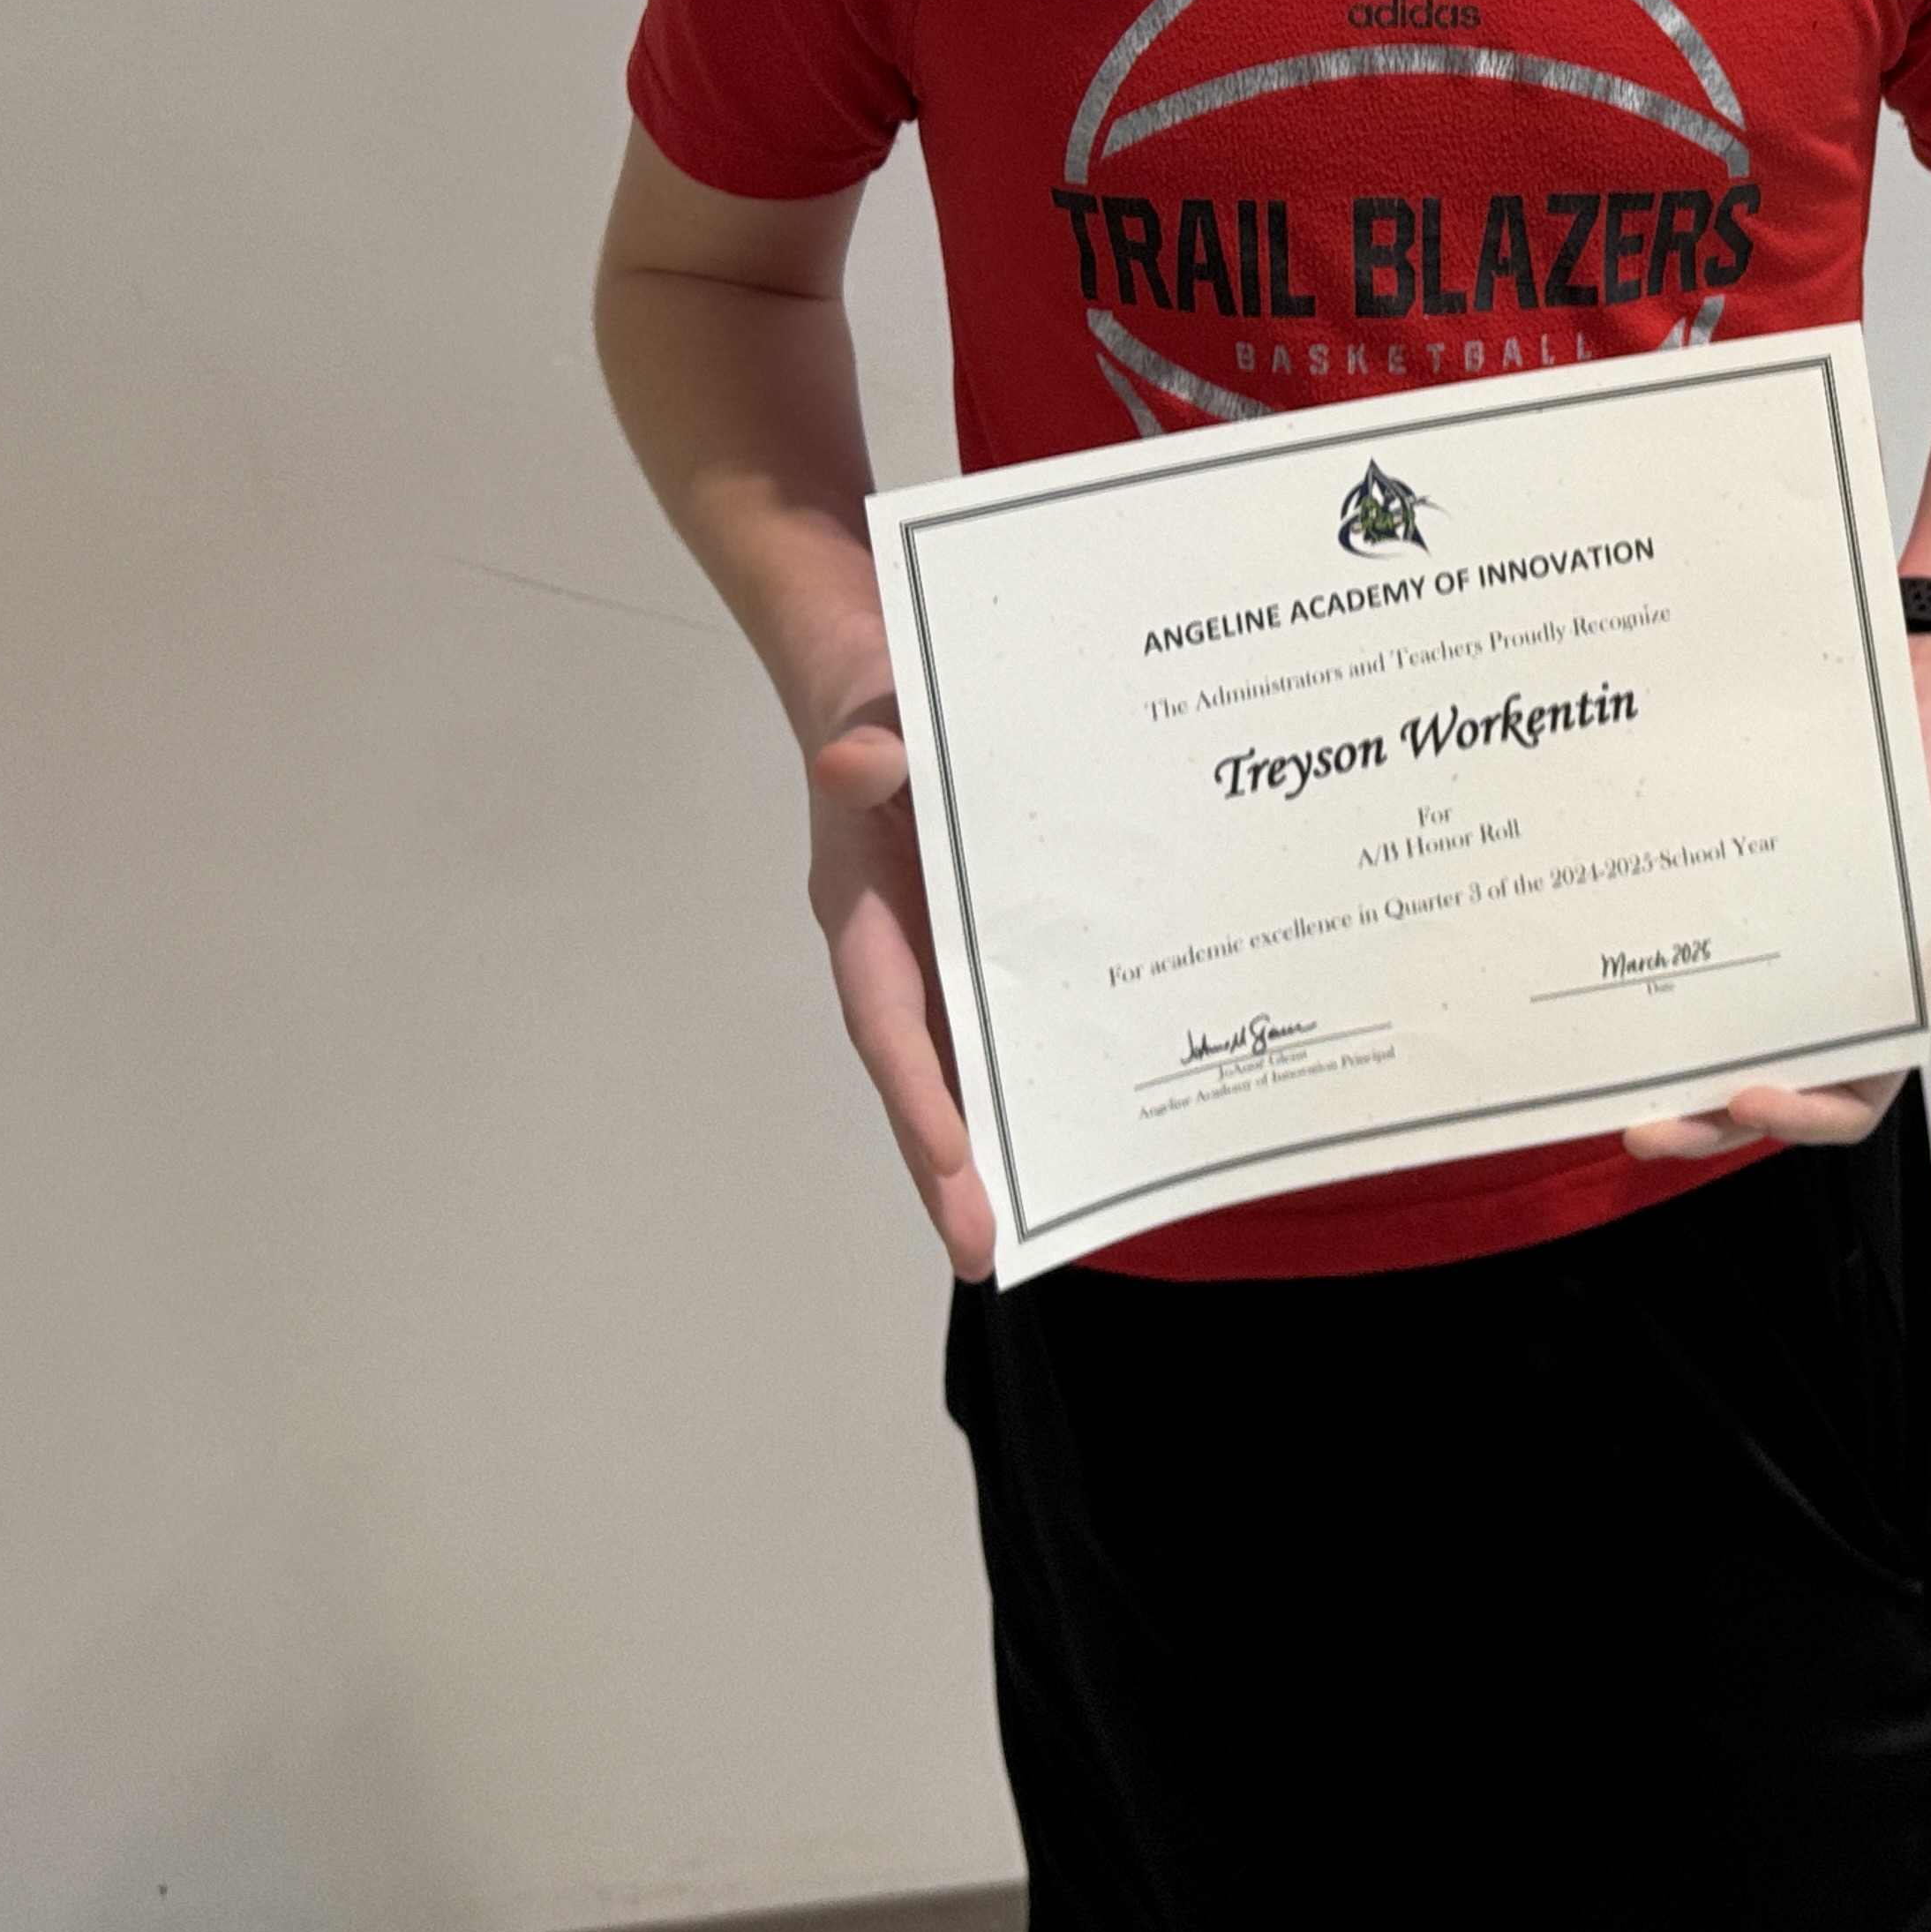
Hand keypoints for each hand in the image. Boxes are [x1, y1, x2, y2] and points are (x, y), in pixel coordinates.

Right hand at [807, 713, 994, 1278]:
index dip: (914, 1088)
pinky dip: (1022, 1083)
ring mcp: (938, 955)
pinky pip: (1001, 1024)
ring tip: (1025, 1235)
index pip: (886, 1013)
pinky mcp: (980, 947)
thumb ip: (873, 738)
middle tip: (982, 1251)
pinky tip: (1073, 1135)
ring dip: (986, 1146)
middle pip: (918, 1072)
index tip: (948, 1161)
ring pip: (959, 1066)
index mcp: (863, 908)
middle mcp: (897, 949)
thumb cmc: (887, 697)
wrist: (890, 680)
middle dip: (944, 1163)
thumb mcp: (884, 706)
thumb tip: (857, 762)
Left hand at [1623, 629, 1930, 1162]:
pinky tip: (1606, 1000)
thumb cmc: (1929, 790)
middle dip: (1703, 1126)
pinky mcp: (1728, 933)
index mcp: (1885, 1016)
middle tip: (1647, 1128)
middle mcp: (1822, 1011)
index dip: (1800, 1119)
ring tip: (1611, 1086)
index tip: (1747, 1100)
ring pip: (1713, 1053)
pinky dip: (1652, 1002)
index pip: (1846, 1104)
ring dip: (1667, 1080)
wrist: (1892, 711)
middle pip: (1761, 1099)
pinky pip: (1687, 981)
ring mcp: (1768, 977)